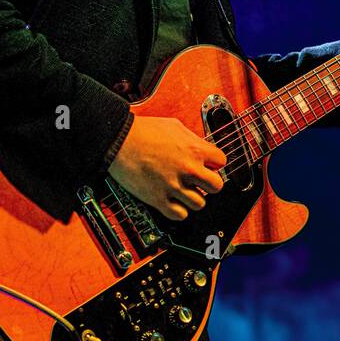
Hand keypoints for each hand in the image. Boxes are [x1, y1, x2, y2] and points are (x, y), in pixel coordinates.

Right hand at [109, 115, 226, 220]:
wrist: (118, 139)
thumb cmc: (142, 130)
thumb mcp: (175, 126)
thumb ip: (192, 139)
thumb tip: (200, 147)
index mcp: (195, 149)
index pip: (222, 162)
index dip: (214, 164)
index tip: (208, 165)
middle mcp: (188, 169)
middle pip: (216, 186)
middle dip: (209, 184)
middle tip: (200, 181)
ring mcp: (173, 185)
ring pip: (200, 203)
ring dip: (193, 198)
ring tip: (185, 191)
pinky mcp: (158, 199)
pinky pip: (180, 214)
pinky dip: (179, 211)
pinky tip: (174, 201)